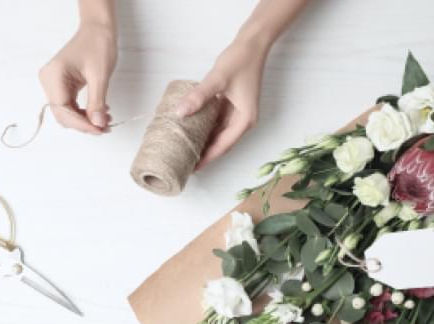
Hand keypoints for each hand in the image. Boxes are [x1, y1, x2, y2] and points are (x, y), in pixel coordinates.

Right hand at [39, 22, 116, 133]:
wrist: (98, 30)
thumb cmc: (97, 44)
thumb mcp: (99, 76)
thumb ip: (97, 102)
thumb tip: (98, 125)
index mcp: (53, 76)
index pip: (63, 110)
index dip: (81, 124)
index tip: (99, 130)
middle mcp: (49, 81)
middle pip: (63, 115)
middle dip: (84, 124)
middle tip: (105, 128)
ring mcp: (53, 84)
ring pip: (67, 113)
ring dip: (86, 120)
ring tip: (105, 120)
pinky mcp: (61, 86)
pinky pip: (71, 106)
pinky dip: (85, 113)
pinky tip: (100, 113)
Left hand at [176, 40, 267, 169]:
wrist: (253, 44)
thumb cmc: (240, 60)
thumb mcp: (218, 79)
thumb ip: (199, 96)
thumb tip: (180, 112)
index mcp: (244, 120)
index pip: (223, 146)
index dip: (208, 158)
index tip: (193, 169)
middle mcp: (243, 121)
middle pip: (222, 144)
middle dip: (205, 154)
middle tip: (185, 163)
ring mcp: (239, 114)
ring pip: (219, 134)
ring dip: (205, 142)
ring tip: (187, 150)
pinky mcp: (233, 106)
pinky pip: (218, 123)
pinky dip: (207, 128)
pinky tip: (192, 131)